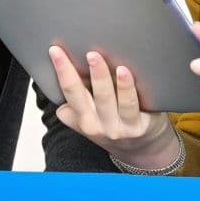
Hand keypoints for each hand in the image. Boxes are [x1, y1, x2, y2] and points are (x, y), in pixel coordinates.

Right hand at [48, 47, 181, 170]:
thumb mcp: (91, 122)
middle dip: (73, 71)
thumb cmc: (117, 128)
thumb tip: (61, 85)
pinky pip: (130, 105)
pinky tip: (124, 72)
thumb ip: (75, 108)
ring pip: (105, 99)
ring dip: (99, 76)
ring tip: (96, 57)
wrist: (144, 150)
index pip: (68, 92)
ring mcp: (117, 127)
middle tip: (71, 50)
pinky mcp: (138, 126)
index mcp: (83, 120)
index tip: (55, 50)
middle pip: (81, 95)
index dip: (61, 71)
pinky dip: (125, 88)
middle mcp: (97, 125)